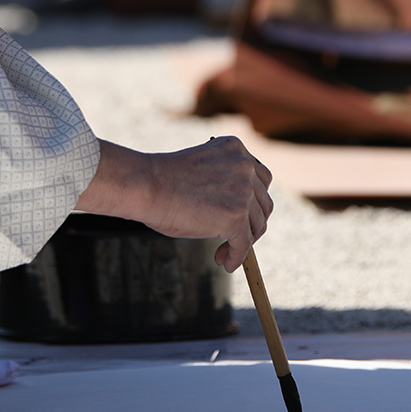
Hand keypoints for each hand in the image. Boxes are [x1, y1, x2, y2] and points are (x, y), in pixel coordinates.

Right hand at [144, 137, 273, 271]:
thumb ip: (223, 182)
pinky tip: (225, 263)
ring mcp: (243, 191)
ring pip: (256, 225)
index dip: (253, 201)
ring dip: (242, 242)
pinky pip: (244, 244)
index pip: (261, 179)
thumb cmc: (162, 180)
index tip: (242, 216)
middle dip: (251, 224)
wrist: (146, 186)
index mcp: (236, 149)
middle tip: (234, 238)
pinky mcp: (236, 216)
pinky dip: (236, 256)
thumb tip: (235, 214)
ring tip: (223, 253)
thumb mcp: (202, 169)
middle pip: (263, 203)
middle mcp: (245, 166)